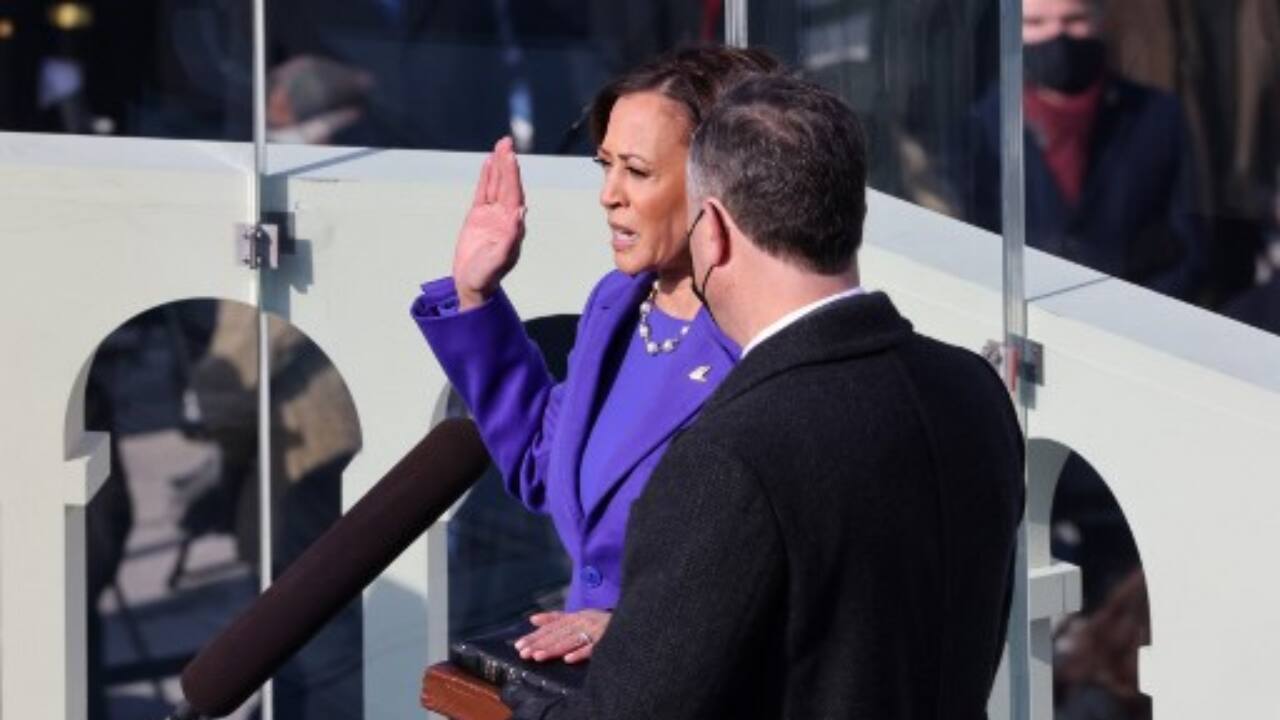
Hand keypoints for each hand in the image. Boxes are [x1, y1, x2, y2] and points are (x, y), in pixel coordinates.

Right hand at [452, 136, 526, 309]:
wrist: (472, 285)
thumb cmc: (486, 277)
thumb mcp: (498, 260)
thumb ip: (510, 238)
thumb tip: (520, 215)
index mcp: (513, 226)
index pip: (513, 195)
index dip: (512, 176)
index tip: (511, 158)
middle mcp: (505, 217)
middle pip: (507, 185)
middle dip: (507, 164)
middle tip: (506, 142)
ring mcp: (492, 215)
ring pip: (496, 185)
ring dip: (499, 166)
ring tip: (500, 145)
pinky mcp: (478, 216)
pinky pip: (483, 192)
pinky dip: (486, 177)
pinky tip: (488, 162)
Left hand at [514, 609, 610, 663]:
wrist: (630, 622)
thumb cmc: (599, 622)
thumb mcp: (578, 617)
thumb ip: (555, 618)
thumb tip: (533, 619)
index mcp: (575, 617)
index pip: (551, 628)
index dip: (535, 636)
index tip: (519, 646)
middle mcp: (583, 621)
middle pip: (557, 634)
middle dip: (539, 644)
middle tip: (524, 653)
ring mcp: (594, 631)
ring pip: (570, 641)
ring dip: (554, 649)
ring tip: (538, 657)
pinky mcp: (606, 640)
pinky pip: (591, 648)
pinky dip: (580, 653)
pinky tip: (568, 659)